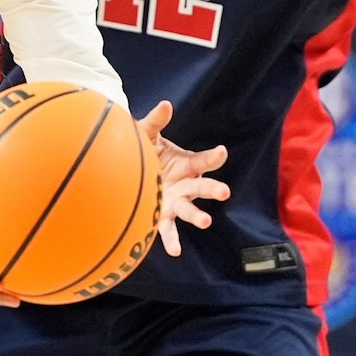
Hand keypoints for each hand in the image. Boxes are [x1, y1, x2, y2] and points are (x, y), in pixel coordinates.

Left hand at [135, 101, 229, 256]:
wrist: (130, 170)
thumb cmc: (145, 151)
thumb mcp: (148, 134)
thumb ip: (156, 121)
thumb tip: (166, 104)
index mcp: (187, 164)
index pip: (204, 160)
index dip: (213, 157)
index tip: (222, 152)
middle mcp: (186, 184)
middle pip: (203, 187)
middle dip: (214, 189)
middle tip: (225, 192)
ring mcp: (177, 201)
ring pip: (190, 210)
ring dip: (199, 215)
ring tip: (206, 221)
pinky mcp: (164, 215)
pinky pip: (169, 229)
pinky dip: (172, 240)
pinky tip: (175, 251)